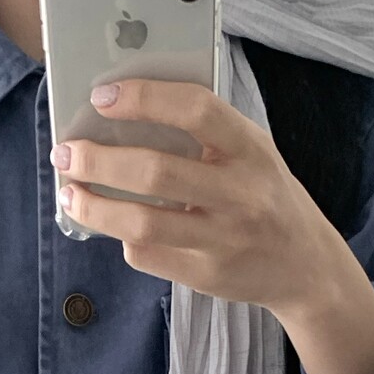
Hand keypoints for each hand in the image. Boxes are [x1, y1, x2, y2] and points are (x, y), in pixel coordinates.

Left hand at [52, 77, 373, 373]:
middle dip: (99, 161)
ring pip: (143, 224)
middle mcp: (241, 194)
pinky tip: (114, 226)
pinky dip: (124, 238)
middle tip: (67, 152)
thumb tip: (124, 112)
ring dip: (95, 208)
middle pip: (156, 173)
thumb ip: (203, 131)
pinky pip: (149, 256)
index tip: (101, 97)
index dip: (144, 98)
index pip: (195, 111)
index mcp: (251, 149)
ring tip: (70, 193)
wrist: (306, 266)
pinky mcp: (209, 276)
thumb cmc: (265, 195)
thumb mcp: (251, 151)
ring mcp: (225, 240)